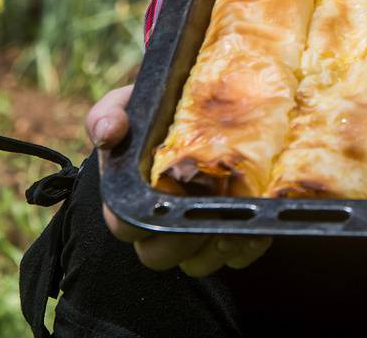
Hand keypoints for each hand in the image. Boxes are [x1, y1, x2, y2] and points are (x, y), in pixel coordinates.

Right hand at [87, 85, 272, 274]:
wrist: (207, 106)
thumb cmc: (161, 111)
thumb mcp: (132, 103)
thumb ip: (110, 113)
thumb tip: (108, 131)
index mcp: (131, 194)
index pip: (124, 225)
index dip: (140, 222)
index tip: (169, 195)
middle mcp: (159, 220)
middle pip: (158, 254)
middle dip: (183, 239)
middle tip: (208, 209)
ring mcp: (192, 234)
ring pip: (196, 263)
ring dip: (216, 246)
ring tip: (237, 221)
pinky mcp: (224, 237)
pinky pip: (232, 259)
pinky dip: (246, 248)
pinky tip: (259, 227)